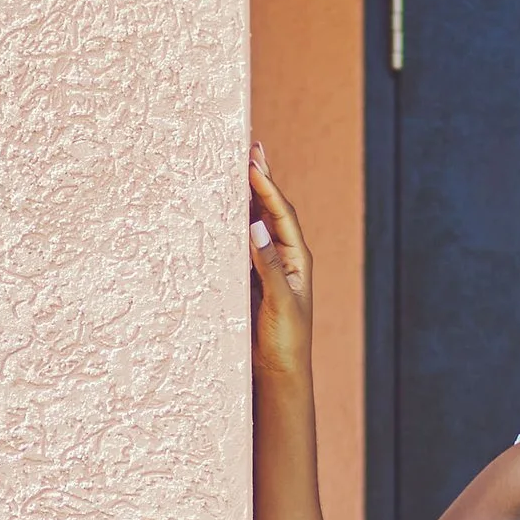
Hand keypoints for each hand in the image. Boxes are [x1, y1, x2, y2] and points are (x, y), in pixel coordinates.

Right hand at [249, 142, 313, 376]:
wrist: (279, 372)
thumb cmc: (286, 341)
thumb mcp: (280, 303)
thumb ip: (268, 266)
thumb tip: (255, 226)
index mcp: (297, 259)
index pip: (281, 215)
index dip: (268, 187)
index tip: (252, 163)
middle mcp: (283, 257)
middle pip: (270, 210)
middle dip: (261, 179)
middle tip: (251, 146)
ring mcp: (265, 267)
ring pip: (254, 223)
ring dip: (246, 197)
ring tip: (237, 166)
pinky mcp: (249, 279)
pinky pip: (239, 245)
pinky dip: (232, 223)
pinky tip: (222, 208)